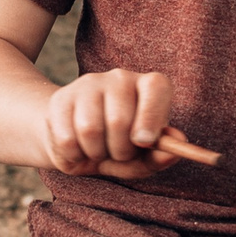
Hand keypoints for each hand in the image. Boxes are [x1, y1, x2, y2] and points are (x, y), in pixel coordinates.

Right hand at [43, 68, 190, 178]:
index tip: (144, 142)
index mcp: (149, 86)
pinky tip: (79, 148)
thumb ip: (158, 156)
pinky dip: (75, 155)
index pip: (155, 88)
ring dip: (96, 153)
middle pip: (119, 120)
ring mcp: (88, 84)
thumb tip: (174, 150)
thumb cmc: (119, 147)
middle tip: (119, 154)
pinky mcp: (61, 99)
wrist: (77, 141)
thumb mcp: (141, 158)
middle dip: (120, 151)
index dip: (150, 118)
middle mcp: (120, 78)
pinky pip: (67, 138)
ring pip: (90, 129)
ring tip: (99, 151)